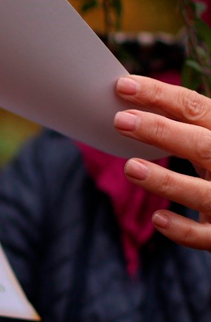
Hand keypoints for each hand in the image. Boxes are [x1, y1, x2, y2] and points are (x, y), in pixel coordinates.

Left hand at [113, 75, 210, 250]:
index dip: (160, 95)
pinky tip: (158, 219)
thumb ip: (180, 126)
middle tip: (120, 120)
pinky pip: (205, 236)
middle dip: (162, 131)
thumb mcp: (206, 139)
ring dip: (167, 181)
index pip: (196, 108)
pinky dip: (183, 230)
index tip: (123, 86)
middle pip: (202, 145)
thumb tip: (126, 106)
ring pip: (203, 193)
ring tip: (130, 167)